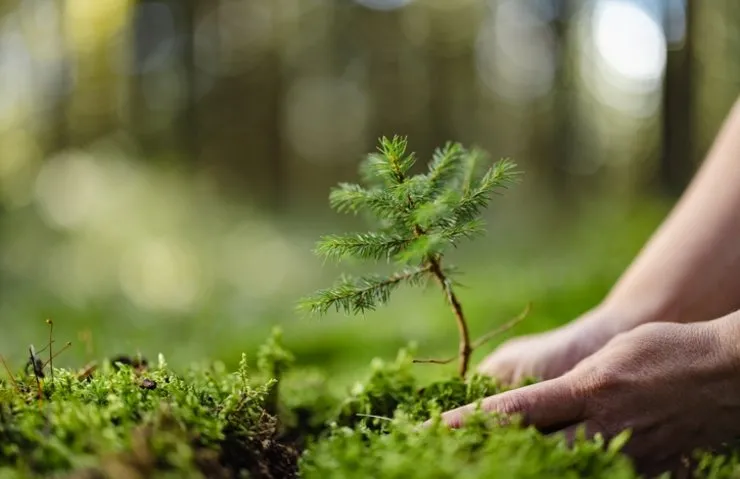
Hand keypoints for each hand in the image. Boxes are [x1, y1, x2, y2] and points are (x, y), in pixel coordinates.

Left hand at [435, 319, 739, 475]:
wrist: (731, 372)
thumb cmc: (666, 351)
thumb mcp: (610, 357)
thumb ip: (571, 386)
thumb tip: (536, 407)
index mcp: (588, 390)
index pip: (518, 411)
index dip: (474, 422)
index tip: (439, 428)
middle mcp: (603, 428)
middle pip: (536, 452)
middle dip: (497, 456)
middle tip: (463, 458)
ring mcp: (630, 458)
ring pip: (569, 473)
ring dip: (537, 467)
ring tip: (506, 464)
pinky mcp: (655, 476)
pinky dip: (583, 474)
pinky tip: (570, 469)